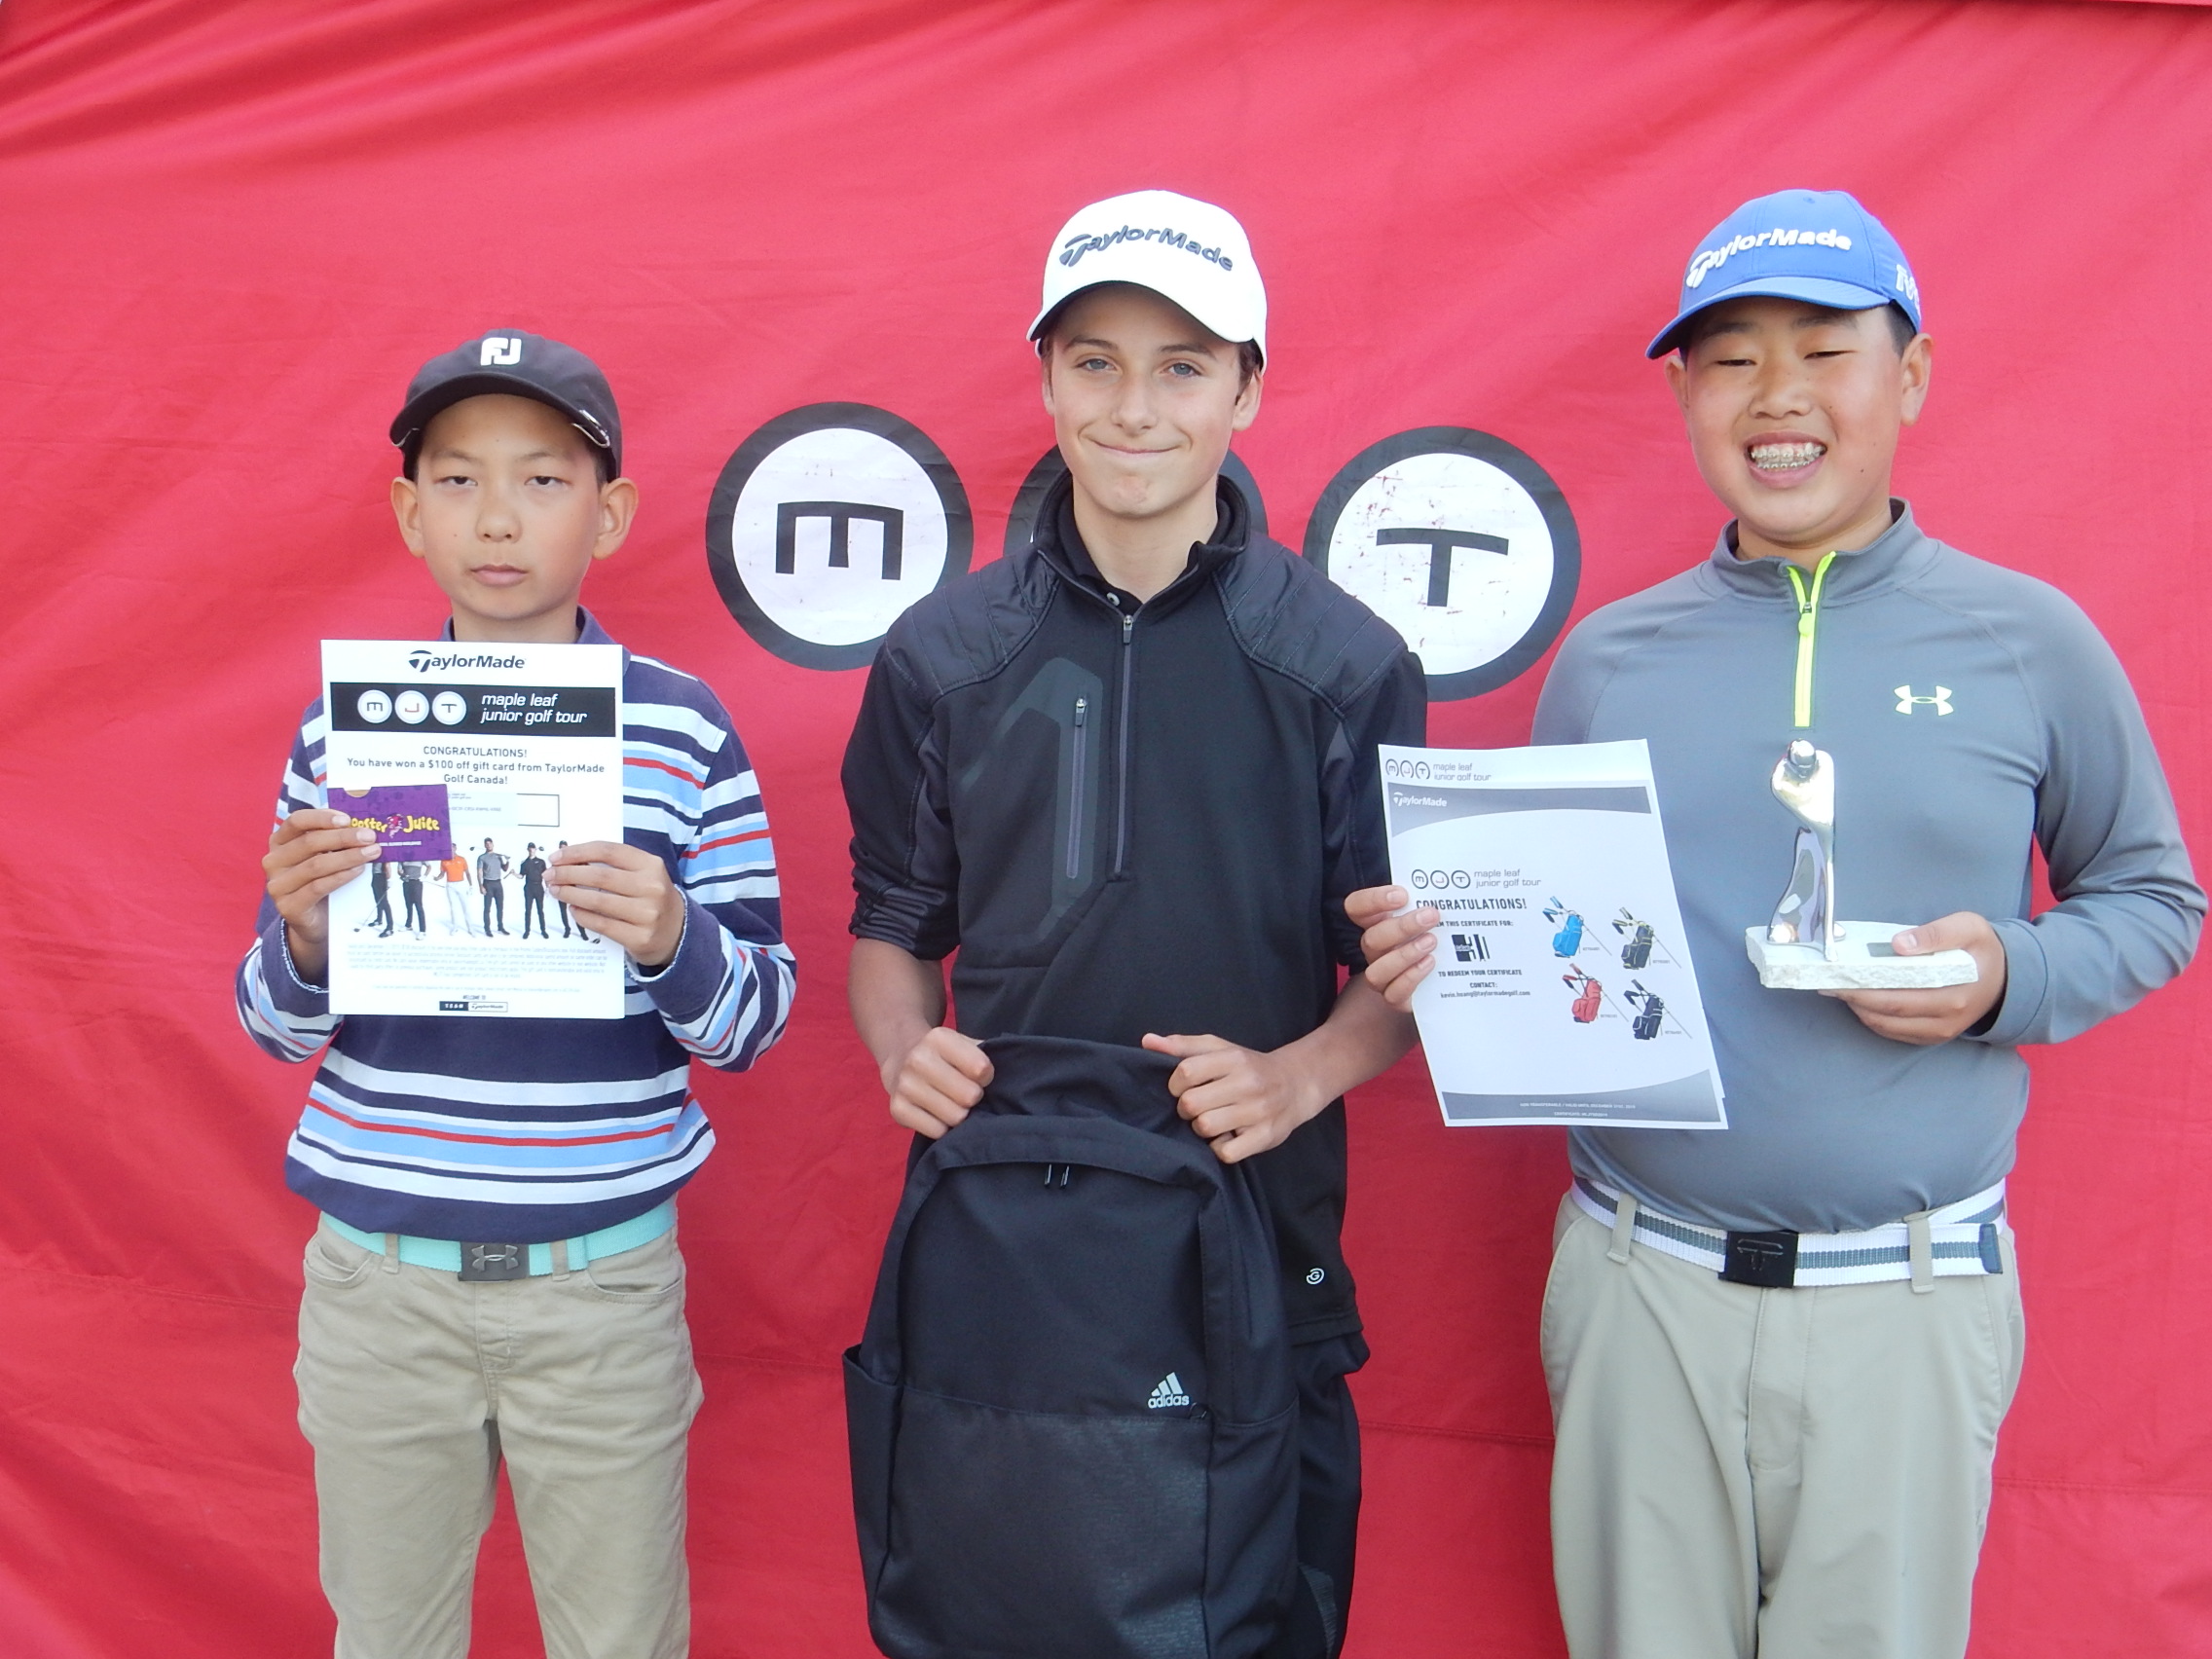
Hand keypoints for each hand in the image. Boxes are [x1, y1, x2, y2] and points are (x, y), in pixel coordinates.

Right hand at [265, 808, 381, 981]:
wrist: (314, 921)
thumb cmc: (321, 880)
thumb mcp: (324, 856)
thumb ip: (333, 840)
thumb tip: (362, 825)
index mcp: (279, 842)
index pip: (296, 821)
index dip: (322, 817)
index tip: (348, 819)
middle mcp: (273, 861)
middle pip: (309, 842)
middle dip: (344, 837)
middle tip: (370, 836)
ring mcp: (277, 885)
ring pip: (316, 865)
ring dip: (348, 857)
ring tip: (372, 852)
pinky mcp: (288, 906)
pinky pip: (317, 887)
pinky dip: (341, 877)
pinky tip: (358, 871)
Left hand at [546, 841, 685, 968]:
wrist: (678, 932)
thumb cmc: (651, 898)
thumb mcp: (644, 874)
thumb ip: (615, 865)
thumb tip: (571, 861)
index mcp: (652, 865)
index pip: (608, 851)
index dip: (578, 852)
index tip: (557, 857)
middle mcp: (652, 888)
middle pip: (599, 876)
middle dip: (568, 874)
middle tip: (550, 875)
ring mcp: (647, 914)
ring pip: (597, 901)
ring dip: (570, 895)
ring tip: (556, 891)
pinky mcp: (639, 937)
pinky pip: (601, 924)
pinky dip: (582, 915)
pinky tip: (573, 909)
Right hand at [882, 1026, 992, 1138]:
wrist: (901, 1058)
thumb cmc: (946, 1056)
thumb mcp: (964, 1044)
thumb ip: (986, 1054)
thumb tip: (1007, 1074)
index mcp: (939, 1038)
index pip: (981, 1069)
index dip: (986, 1076)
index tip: (979, 1076)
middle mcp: (918, 1059)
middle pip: (969, 1096)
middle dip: (973, 1097)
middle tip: (965, 1093)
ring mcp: (905, 1085)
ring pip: (954, 1117)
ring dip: (959, 1114)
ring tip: (952, 1103)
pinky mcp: (897, 1109)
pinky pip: (936, 1131)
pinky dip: (942, 1127)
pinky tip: (937, 1113)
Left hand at [1142, 1033, 1324, 1164]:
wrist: (1296, 1084)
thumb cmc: (1248, 1066)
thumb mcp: (1219, 1048)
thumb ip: (1182, 1045)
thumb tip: (1147, 1041)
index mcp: (1233, 1058)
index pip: (1185, 1072)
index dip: (1174, 1084)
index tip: (1181, 1088)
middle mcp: (1247, 1083)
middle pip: (1191, 1104)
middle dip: (1187, 1109)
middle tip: (1197, 1107)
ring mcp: (1258, 1111)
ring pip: (1205, 1127)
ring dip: (1202, 1128)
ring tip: (1212, 1120)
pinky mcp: (1265, 1137)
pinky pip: (1225, 1152)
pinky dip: (1220, 1148)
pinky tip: (1226, 1137)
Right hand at [1345, 885, 1439, 1009]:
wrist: (1449, 973)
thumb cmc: (1437, 933)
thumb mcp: (1432, 911)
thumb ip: (1430, 896)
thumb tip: (1452, 874)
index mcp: (1377, 922)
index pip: (1356, 907)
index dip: (1373, 900)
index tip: (1402, 895)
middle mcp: (1375, 949)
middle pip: (1370, 939)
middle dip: (1401, 927)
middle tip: (1431, 916)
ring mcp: (1383, 975)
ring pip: (1376, 970)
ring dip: (1404, 955)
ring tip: (1431, 942)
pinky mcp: (1396, 997)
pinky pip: (1392, 994)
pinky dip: (1411, 978)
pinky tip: (1430, 963)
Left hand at [1825, 912, 2007, 1044]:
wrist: (2007, 978)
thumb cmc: (1982, 948)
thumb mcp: (1969, 928)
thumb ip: (1937, 933)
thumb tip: (1899, 945)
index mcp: (1955, 990)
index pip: (1900, 992)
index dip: (1864, 986)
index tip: (1838, 974)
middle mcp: (1947, 1016)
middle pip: (1889, 1011)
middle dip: (1853, 997)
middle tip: (1827, 983)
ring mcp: (1940, 1031)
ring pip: (1888, 1026)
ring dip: (1859, 1010)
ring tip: (1837, 990)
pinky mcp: (1933, 1036)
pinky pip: (1895, 1033)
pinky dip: (1873, 1019)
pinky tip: (1859, 1002)